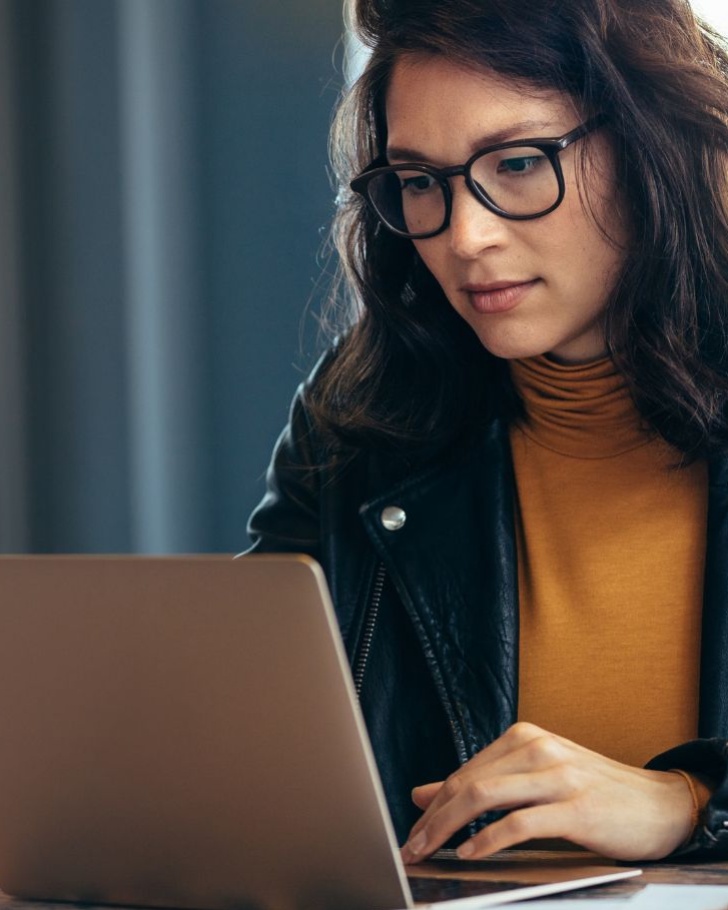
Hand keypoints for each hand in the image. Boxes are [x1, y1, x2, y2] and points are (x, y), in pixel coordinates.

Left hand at [400, 722, 694, 863]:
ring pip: (485, 797)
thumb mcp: (534, 778)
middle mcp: (537, 748)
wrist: (658, 804)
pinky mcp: (576, 807)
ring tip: (430, 851)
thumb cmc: (593, 792)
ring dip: (449, 828)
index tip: (412, 830)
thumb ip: (482, 782)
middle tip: (411, 846)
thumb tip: (423, 794)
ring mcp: (557, 775)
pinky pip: (520, 822)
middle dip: (433, 818)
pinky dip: (488, 840)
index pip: (465, 771)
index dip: (433, 804)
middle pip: (468, 783)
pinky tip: (471, 853)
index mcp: (524, 737)